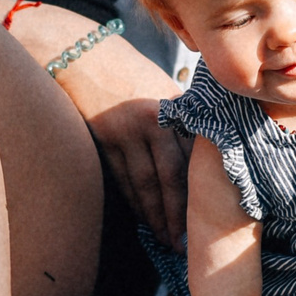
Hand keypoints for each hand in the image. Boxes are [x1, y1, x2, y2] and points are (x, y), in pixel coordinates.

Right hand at [0, 0, 189, 241]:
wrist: (79, 52)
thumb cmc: (124, 70)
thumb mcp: (159, 86)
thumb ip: (181, 118)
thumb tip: (205, 155)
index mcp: (175, 105)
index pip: (196, 154)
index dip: (204, 188)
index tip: (215, 214)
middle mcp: (155, 117)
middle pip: (173, 174)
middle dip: (181, 211)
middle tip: (189, 243)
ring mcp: (126, 128)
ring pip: (146, 182)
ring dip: (156, 215)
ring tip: (166, 240)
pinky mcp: (102, 137)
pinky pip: (121, 177)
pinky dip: (133, 202)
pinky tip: (142, 218)